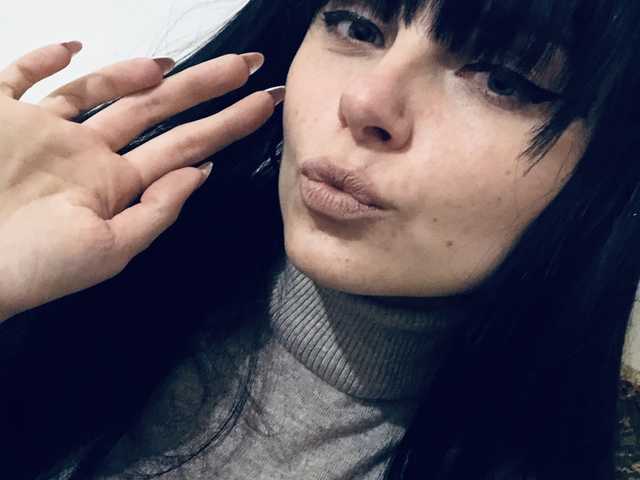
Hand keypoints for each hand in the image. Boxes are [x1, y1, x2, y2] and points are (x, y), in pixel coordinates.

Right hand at [0, 42, 277, 321]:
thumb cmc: (34, 268)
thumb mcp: (111, 248)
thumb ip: (158, 210)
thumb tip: (203, 172)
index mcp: (116, 186)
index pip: (184, 147)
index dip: (227, 125)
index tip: (264, 104)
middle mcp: (87, 153)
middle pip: (157, 110)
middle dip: (204, 87)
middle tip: (248, 63)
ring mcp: (45, 130)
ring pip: (101, 88)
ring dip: (135, 71)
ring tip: (173, 65)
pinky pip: (19, 75)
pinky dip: (42, 59)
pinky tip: (73, 47)